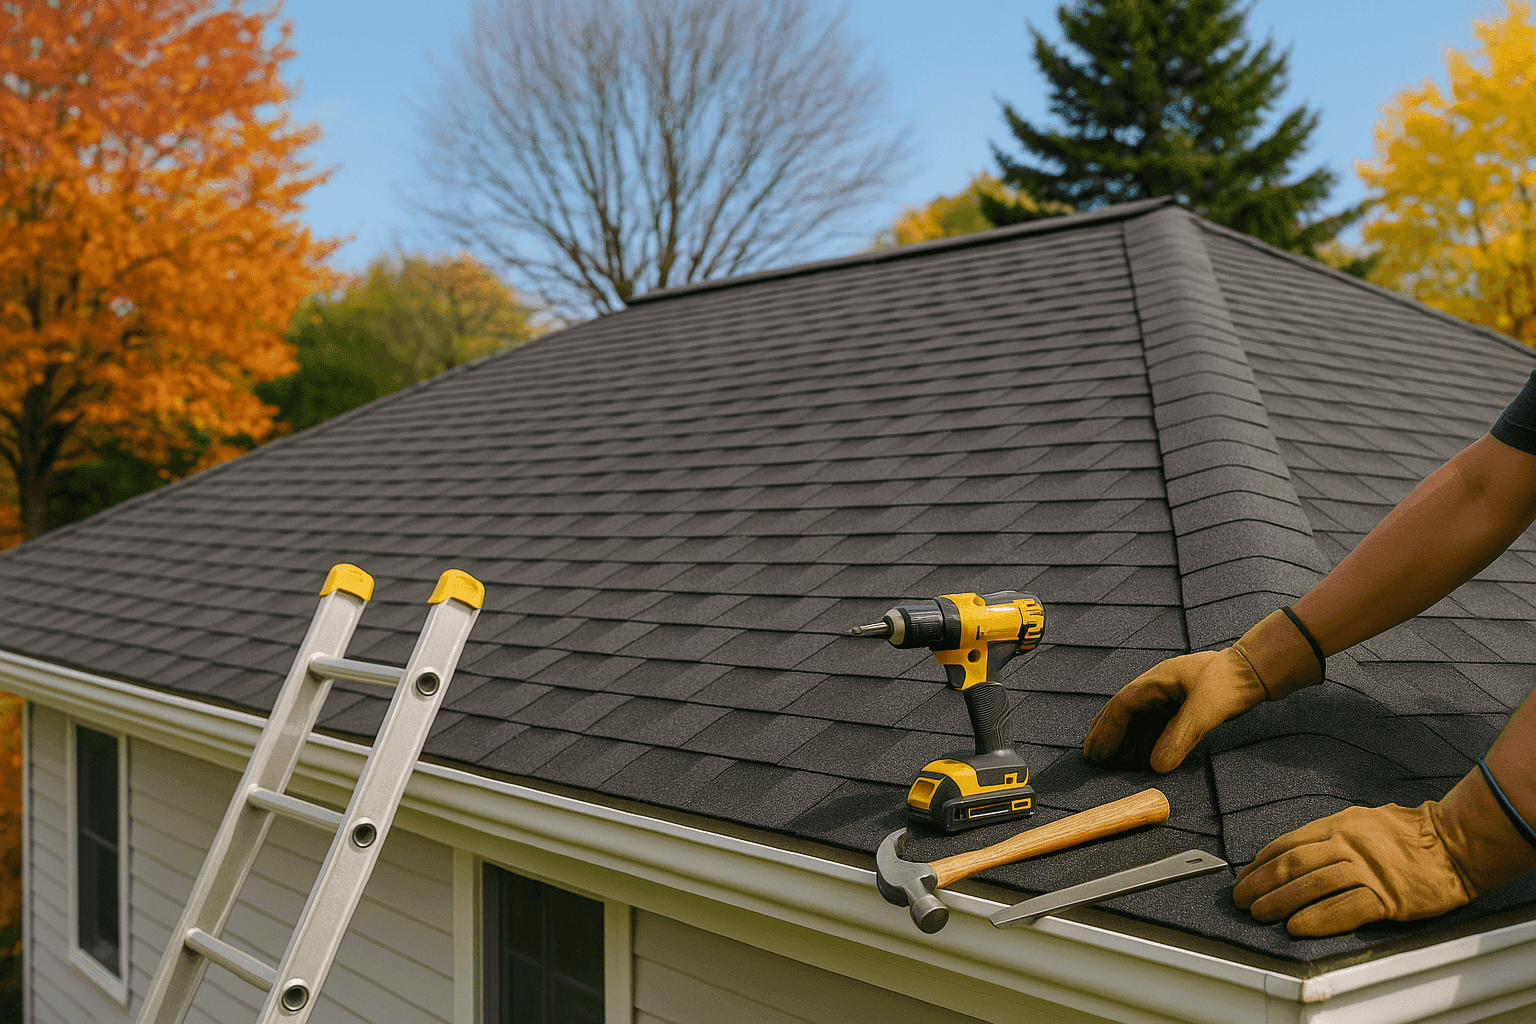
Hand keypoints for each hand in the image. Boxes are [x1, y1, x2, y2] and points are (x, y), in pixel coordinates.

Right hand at [1082, 648, 1265, 772]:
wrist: (1256, 669)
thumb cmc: (1231, 682)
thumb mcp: (1205, 711)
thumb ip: (1180, 738)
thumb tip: (1156, 766)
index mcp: (1155, 681)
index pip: (1122, 707)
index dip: (1106, 732)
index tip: (1095, 754)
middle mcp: (1157, 686)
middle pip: (1123, 710)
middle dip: (1106, 734)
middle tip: (1091, 757)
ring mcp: (1169, 693)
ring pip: (1139, 718)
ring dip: (1124, 739)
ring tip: (1112, 761)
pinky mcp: (1182, 702)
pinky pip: (1155, 722)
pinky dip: (1144, 739)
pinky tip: (1143, 755)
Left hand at [1232, 770, 1535, 936]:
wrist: (1455, 843)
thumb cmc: (1409, 833)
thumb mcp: (1362, 820)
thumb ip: (1330, 833)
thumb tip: (1294, 850)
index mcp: (1339, 825)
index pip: (1288, 843)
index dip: (1261, 862)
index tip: (1245, 875)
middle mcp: (1347, 845)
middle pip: (1292, 864)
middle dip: (1260, 883)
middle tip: (1240, 898)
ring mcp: (1367, 870)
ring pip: (1311, 886)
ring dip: (1279, 901)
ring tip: (1258, 913)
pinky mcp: (1387, 897)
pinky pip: (1345, 909)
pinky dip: (1317, 918)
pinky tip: (1296, 926)